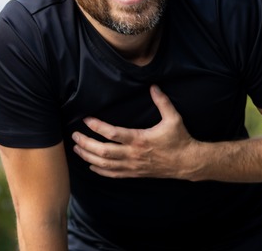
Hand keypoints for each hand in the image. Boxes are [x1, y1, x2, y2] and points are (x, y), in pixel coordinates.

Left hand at [71, 85, 197, 178]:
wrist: (187, 163)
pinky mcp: (135, 173)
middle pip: (103, 152)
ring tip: (76, 149)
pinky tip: (91, 166)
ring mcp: (133, 166)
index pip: (113, 134)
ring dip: (88, 157)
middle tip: (74, 136)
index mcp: (140, 140)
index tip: (86, 120)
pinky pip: (114, 175)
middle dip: (86, 144)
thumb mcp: (174, 118)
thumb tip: (153, 86)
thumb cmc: (180, 139)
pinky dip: (100, 171)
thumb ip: (162, 102)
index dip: (97, 127)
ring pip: (105, 165)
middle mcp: (133, 154)